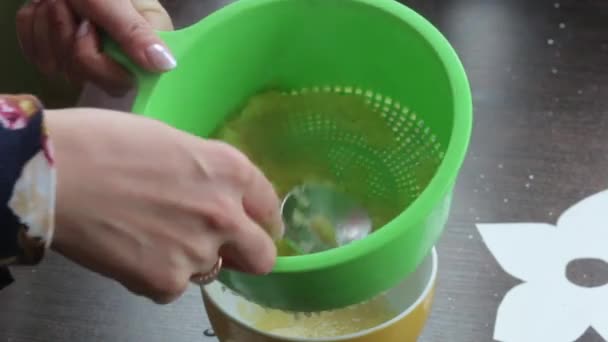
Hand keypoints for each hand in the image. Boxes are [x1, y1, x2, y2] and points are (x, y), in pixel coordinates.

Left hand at [16, 0, 174, 95]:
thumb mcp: (114, 1)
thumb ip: (135, 31)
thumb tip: (166, 65)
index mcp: (142, 48)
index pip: (121, 82)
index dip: (99, 60)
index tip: (90, 25)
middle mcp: (117, 60)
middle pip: (85, 76)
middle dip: (68, 37)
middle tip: (70, 4)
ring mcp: (84, 59)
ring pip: (56, 67)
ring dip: (48, 27)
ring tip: (58, 0)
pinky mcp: (57, 55)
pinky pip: (37, 56)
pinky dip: (34, 28)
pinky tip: (44, 9)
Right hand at [45, 108, 282, 303]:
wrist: (56, 172)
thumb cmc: (105, 142)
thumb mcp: (173, 142)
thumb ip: (206, 173)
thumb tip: (211, 191)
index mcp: (231, 171)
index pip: (269, 206)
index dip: (262, 219)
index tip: (254, 226)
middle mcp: (226, 215)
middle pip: (262, 255)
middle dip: (247, 254)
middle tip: (224, 248)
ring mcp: (199, 252)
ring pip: (209, 269)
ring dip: (189, 258)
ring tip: (149, 236)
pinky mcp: (166, 281)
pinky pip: (172, 287)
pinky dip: (155, 274)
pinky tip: (129, 250)